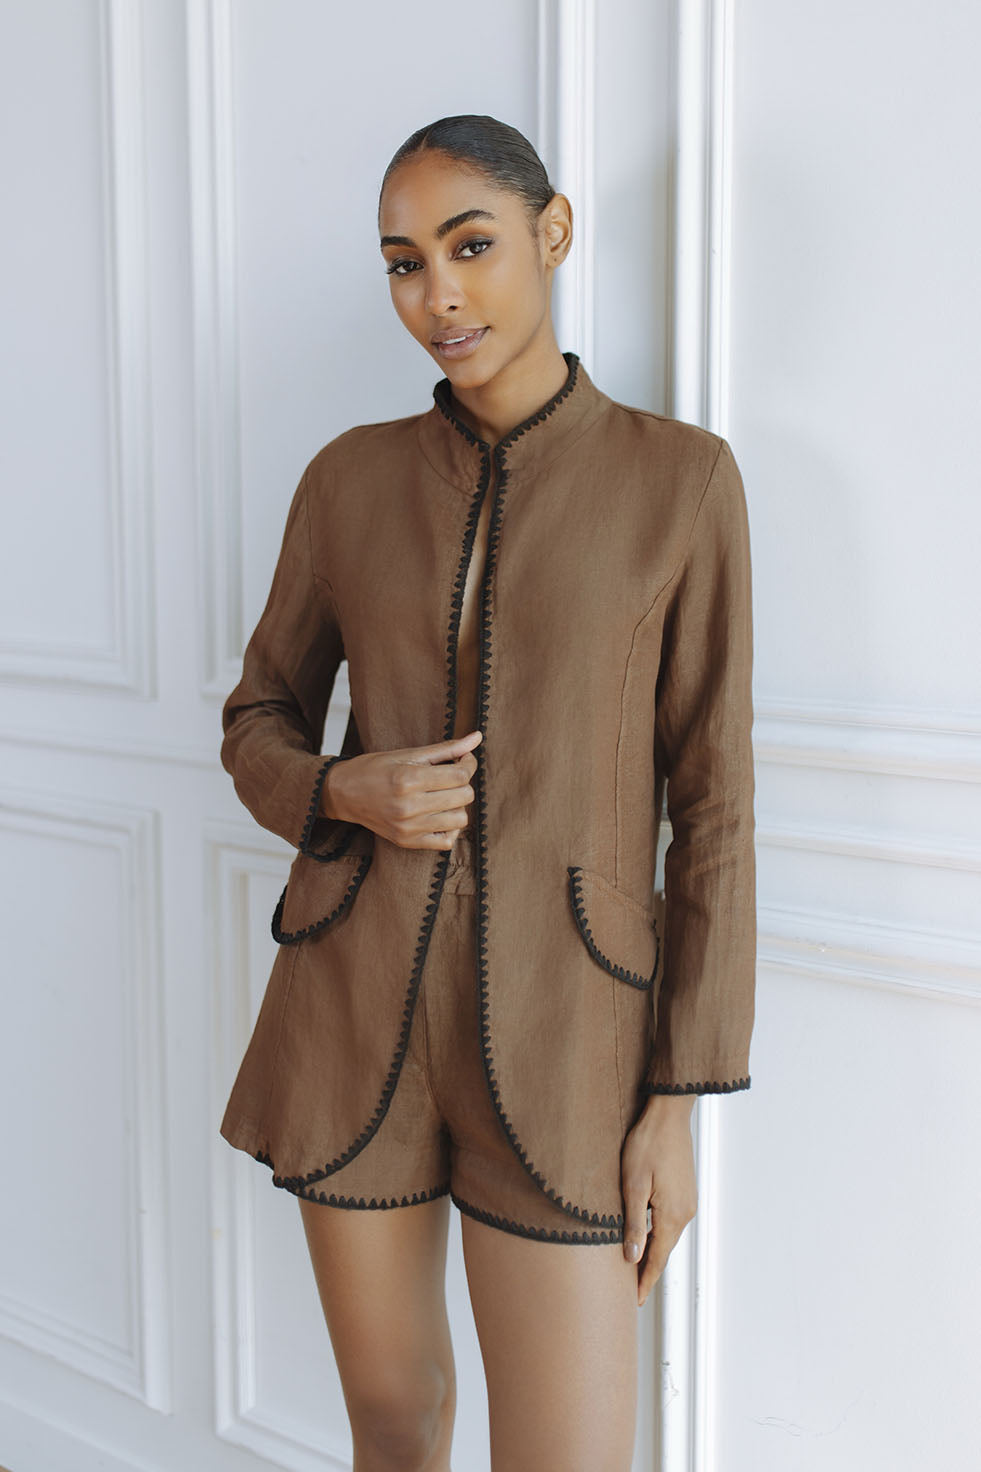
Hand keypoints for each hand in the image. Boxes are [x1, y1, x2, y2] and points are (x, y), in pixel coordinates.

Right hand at [320, 730, 481, 849]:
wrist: (342, 793)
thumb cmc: (374, 768)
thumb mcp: (408, 753)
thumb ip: (445, 748)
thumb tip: (477, 737)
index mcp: (409, 778)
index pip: (460, 774)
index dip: (468, 763)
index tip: (462, 758)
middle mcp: (409, 806)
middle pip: (464, 796)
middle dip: (463, 782)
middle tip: (450, 775)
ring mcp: (409, 827)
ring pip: (460, 819)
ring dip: (458, 805)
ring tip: (443, 795)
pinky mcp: (407, 841)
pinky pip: (447, 842)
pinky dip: (450, 828)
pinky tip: (440, 815)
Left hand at [620, 1093, 697, 1306]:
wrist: (668, 1115)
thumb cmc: (647, 1144)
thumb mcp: (633, 1185)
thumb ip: (634, 1224)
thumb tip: (632, 1258)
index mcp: (672, 1216)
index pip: (657, 1259)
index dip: (645, 1281)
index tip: (635, 1302)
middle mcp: (685, 1213)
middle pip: (663, 1249)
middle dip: (647, 1269)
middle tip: (630, 1289)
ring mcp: (687, 1201)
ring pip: (667, 1234)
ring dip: (652, 1249)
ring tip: (634, 1264)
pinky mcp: (684, 1190)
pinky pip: (670, 1220)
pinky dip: (657, 1232)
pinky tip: (644, 1232)